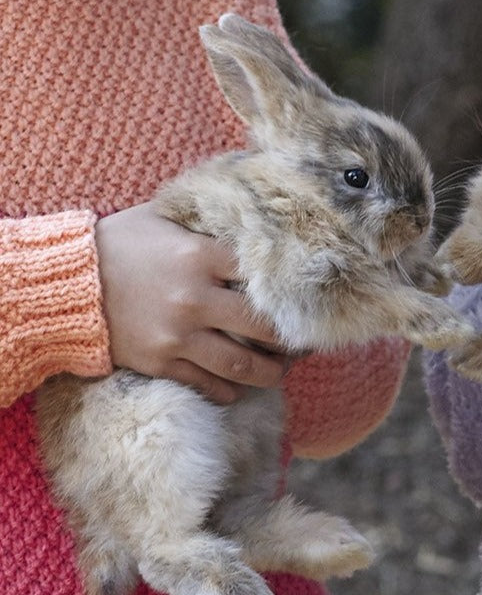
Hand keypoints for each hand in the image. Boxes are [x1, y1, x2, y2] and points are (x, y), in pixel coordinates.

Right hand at [96, 203, 288, 404]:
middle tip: (305, 341)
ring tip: (281, 370)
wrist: (63, 286)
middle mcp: (195, 299)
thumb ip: (202, 217)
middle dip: (291, 338)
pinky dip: (230, 389)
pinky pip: (208, 384)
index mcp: (199, 256)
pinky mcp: (160, 363)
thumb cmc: (115, 244)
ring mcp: (178, 335)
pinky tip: (240, 385)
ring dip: (270, 372)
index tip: (305, 298)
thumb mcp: (160, 217)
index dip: (288, 288)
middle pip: (264, 326)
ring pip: (243, 365)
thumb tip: (243, 204)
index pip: (262, 274)